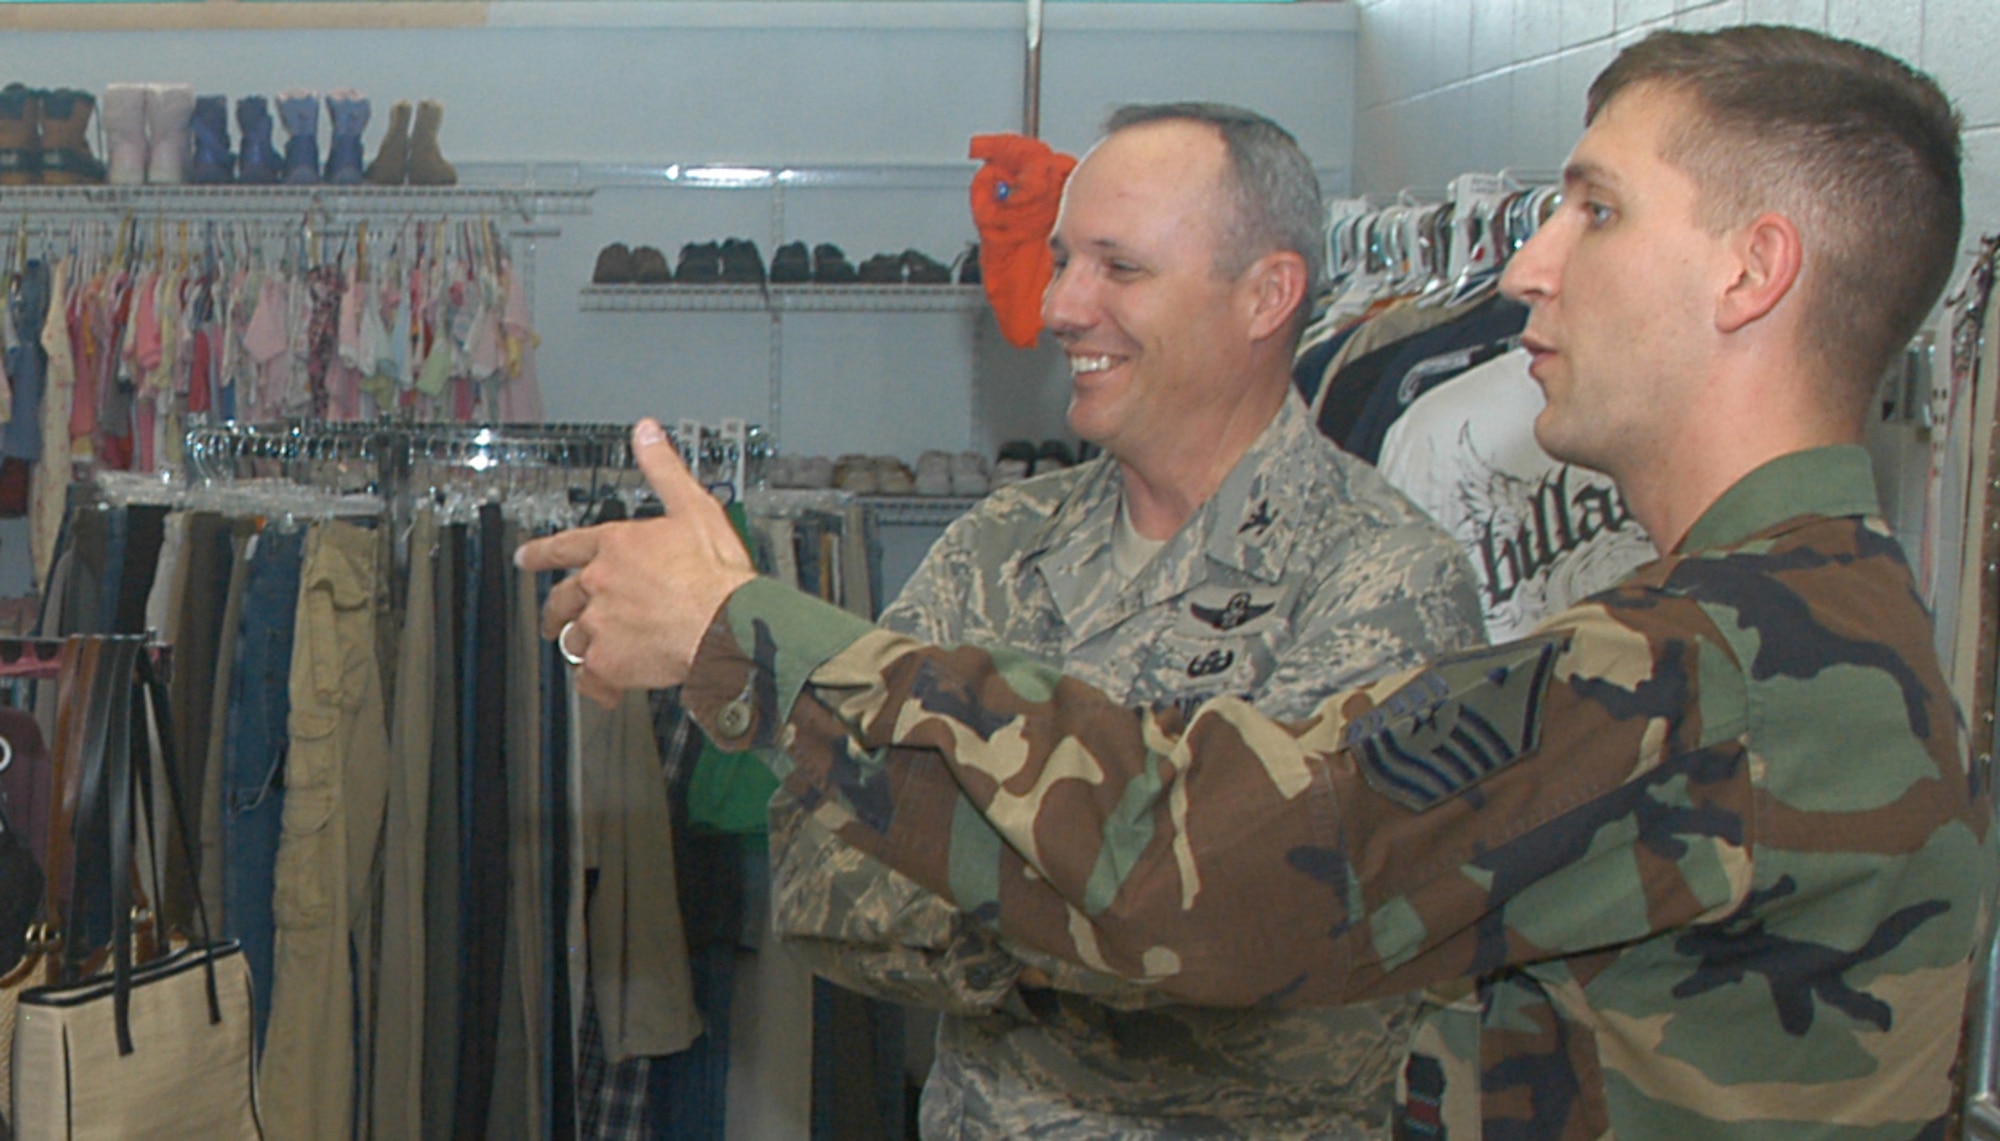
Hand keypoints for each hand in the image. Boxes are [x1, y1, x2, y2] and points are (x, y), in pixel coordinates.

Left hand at [514, 419, 757, 706]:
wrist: (727, 625)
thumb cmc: (716, 573)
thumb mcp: (693, 507)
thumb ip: (663, 469)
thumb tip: (646, 432)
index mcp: (615, 546)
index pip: (565, 546)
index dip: (540, 552)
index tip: (525, 558)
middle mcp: (599, 584)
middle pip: (562, 599)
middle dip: (555, 609)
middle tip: (552, 619)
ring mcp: (600, 625)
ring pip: (574, 639)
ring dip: (581, 645)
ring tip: (591, 653)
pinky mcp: (609, 663)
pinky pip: (590, 679)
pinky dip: (597, 686)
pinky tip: (607, 689)